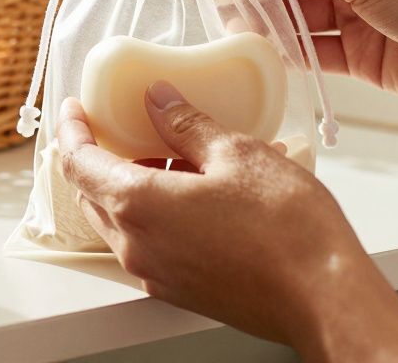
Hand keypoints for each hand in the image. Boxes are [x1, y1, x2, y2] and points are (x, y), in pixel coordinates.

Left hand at [57, 83, 397, 361]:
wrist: (324, 296)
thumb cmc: (287, 228)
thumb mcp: (235, 153)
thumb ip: (187, 124)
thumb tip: (159, 101)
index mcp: (138, 206)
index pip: (78, 163)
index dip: (72, 129)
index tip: (75, 108)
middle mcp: (137, 246)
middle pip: (93, 194)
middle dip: (101, 156)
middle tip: (125, 125)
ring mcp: (158, 274)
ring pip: (122, 221)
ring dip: (133, 185)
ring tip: (176, 154)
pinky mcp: (181, 289)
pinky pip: (150, 243)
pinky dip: (157, 213)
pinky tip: (199, 191)